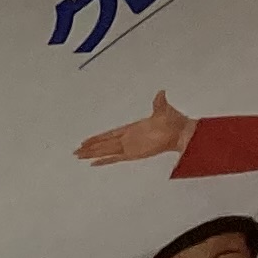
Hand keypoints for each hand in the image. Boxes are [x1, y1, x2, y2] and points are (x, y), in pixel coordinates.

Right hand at [77, 92, 194, 163]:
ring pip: (107, 151)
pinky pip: (117, 158)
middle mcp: (128, 139)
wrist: (181, 134)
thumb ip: (159, 102)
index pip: (110, 134)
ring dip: (94, 154)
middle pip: (104, 144)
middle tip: (75, 151)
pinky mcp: (135, 154)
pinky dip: (105, 161)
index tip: (85, 140)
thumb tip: (161, 93)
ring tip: (80, 156)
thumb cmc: (173, 122)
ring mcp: (131, 147)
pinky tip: (96, 164)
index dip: (97, 138)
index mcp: (131, 129)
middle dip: (90, 148)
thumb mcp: (163, 109)